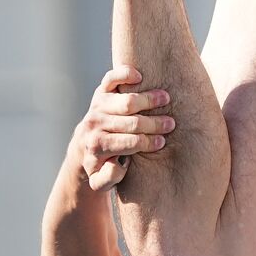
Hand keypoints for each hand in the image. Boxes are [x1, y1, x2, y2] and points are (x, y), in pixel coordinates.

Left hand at [73, 66, 174, 190]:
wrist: (85, 145)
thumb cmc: (100, 164)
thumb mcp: (100, 182)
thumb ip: (107, 179)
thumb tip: (117, 164)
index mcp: (97, 145)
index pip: (128, 142)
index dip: (148, 142)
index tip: (162, 142)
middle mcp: (96, 123)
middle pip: (131, 122)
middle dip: (154, 123)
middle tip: (171, 124)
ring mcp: (98, 105)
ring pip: (127, 101)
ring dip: (149, 99)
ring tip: (166, 99)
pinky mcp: (101, 92)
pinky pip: (111, 79)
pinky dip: (125, 74)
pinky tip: (139, 76)